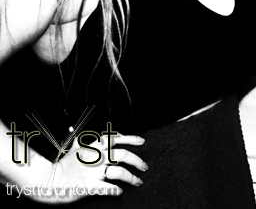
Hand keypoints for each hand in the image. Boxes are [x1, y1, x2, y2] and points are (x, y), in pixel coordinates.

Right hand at [25, 134, 146, 203]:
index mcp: (93, 148)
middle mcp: (96, 158)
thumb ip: (78, 140)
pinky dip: (116, 190)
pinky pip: (109, 188)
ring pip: (120, 172)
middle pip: (123, 155)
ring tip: (138, 182)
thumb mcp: (71, 150)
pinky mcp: (90, 186)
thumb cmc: (61, 166)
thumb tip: (73, 127)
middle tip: (145, 167)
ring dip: (132, 178)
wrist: (47, 181)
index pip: (115, 138)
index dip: (130, 138)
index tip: (141, 141)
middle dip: (137, 161)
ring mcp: (93, 172)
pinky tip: (119, 192)